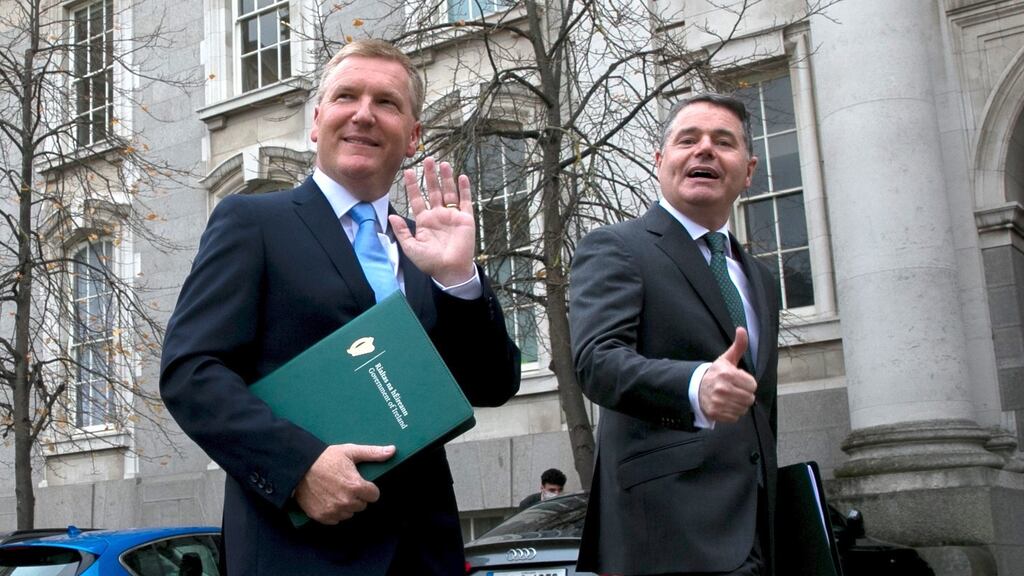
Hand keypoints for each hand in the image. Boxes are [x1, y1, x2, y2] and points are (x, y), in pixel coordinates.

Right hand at [293, 443, 394, 524]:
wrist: (298, 467)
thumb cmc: (325, 458)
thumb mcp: (350, 451)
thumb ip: (373, 453)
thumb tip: (392, 450)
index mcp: (356, 486)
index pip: (374, 495)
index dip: (368, 488)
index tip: (360, 482)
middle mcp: (346, 502)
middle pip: (362, 505)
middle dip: (357, 496)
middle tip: (345, 484)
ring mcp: (334, 511)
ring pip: (349, 513)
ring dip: (346, 505)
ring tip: (335, 491)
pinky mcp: (322, 517)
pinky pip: (336, 519)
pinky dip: (334, 511)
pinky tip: (328, 499)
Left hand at [390, 157, 476, 286]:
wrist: (450, 271)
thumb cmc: (430, 263)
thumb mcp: (411, 248)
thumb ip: (402, 231)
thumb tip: (391, 217)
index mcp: (424, 221)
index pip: (417, 198)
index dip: (413, 185)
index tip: (408, 172)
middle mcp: (438, 215)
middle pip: (433, 190)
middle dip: (430, 176)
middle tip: (428, 160)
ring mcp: (452, 216)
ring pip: (449, 192)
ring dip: (446, 178)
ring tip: (443, 163)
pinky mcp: (465, 219)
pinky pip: (465, 201)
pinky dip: (464, 189)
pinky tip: (461, 176)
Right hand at [698, 327, 756, 422]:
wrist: (696, 388)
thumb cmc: (715, 373)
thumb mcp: (726, 359)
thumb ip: (738, 345)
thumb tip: (742, 329)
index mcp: (727, 374)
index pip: (752, 385)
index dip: (748, 383)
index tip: (740, 381)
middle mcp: (723, 388)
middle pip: (749, 398)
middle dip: (745, 394)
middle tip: (736, 390)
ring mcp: (718, 402)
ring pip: (743, 408)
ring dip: (739, 404)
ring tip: (731, 398)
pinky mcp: (716, 413)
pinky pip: (735, 417)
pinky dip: (733, 413)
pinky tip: (726, 405)